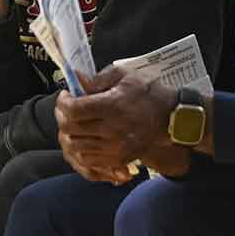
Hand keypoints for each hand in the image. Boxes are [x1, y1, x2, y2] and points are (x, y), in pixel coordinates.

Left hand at [56, 67, 172, 182]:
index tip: (66, 96)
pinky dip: (81, 150)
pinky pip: (88, 159)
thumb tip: (77, 80)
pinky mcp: (118, 159)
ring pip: (76, 146)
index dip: (62, 103)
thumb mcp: (125, 76)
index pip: (73, 109)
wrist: (171, 118)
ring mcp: (115, 147)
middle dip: (62, 117)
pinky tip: (84, 138)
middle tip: (66, 109)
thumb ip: (98, 78)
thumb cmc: (148, 93)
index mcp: (112, 106)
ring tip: (74, 124)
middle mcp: (111, 129)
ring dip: (70, 134)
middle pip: (71, 129)